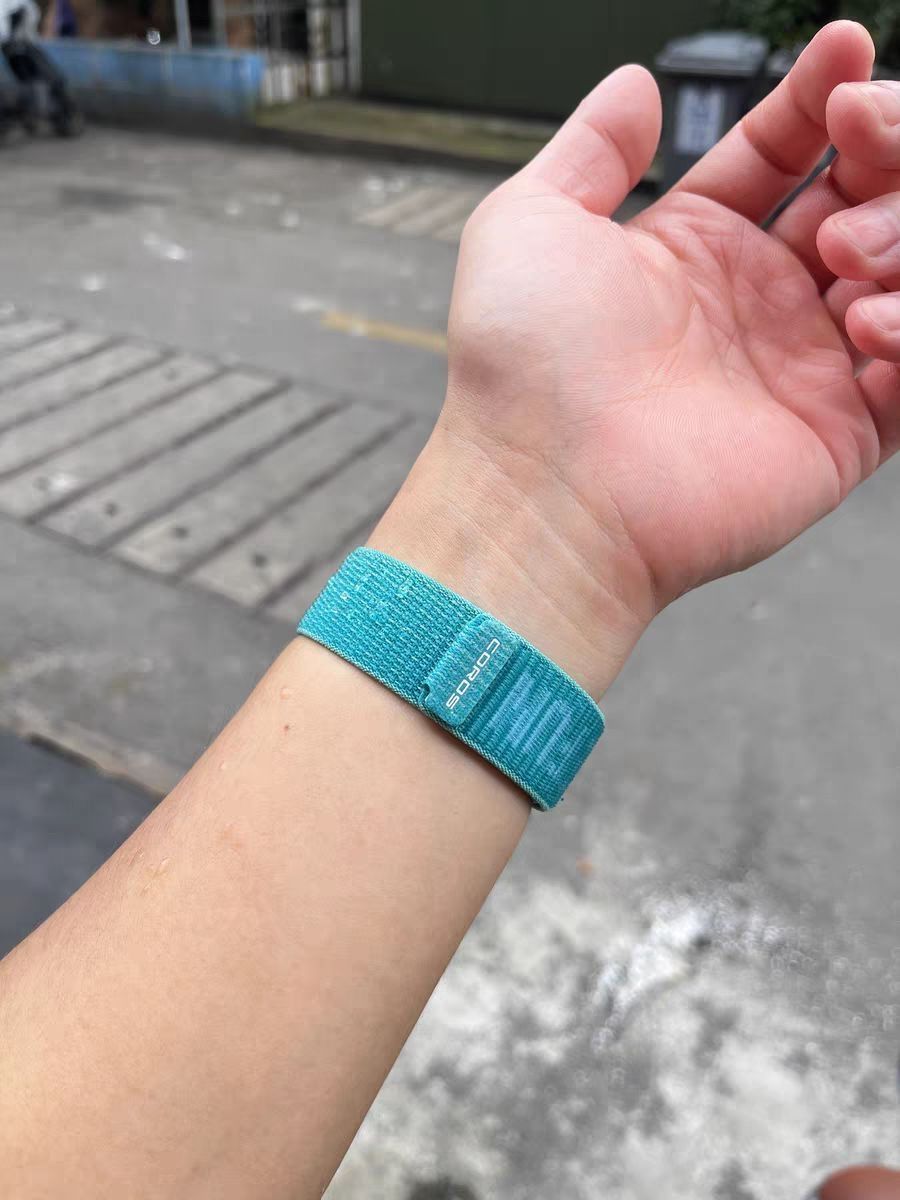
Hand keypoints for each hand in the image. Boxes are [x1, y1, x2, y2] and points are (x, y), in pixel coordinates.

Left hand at [379, 22, 899, 693]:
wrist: (546, 488)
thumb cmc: (522, 369)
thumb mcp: (528, 223)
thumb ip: (591, 149)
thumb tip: (633, 86)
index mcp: (690, 249)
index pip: (782, 151)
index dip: (821, 98)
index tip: (843, 52)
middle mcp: (752, 303)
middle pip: (859, 197)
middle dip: (880, 148)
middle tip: (860, 135)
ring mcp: (798, 367)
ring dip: (897, 234)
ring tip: (838, 253)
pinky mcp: (838, 435)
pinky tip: (863, 319)